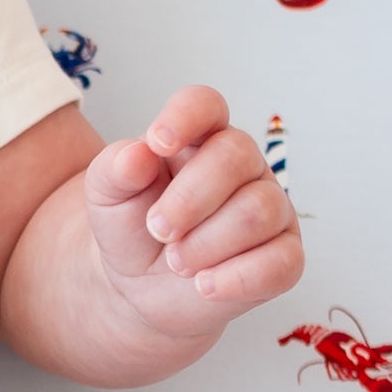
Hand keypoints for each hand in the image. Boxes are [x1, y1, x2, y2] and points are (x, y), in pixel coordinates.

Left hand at [83, 84, 300, 334]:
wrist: (139, 287)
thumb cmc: (132, 228)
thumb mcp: (107, 195)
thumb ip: (116, 169)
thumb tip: (138, 155)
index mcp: (200, 138)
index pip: (205, 105)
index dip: (185, 117)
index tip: (158, 143)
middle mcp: (244, 165)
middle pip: (236, 158)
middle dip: (189, 200)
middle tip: (158, 230)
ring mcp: (271, 208)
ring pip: (258, 212)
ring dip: (206, 244)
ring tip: (176, 261)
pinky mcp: (283, 256)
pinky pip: (280, 263)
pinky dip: (236, 278)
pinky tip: (204, 285)